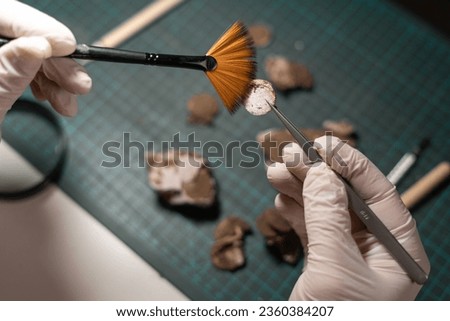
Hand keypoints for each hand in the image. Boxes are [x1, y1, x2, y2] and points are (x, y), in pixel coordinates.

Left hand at [0, 0, 91, 121]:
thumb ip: (7, 72)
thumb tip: (37, 45)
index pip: (2, 14)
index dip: (38, 27)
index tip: (68, 46)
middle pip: (18, 36)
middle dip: (55, 62)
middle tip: (79, 84)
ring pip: (26, 55)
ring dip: (55, 79)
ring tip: (69, 103)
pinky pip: (22, 69)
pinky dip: (44, 85)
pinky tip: (54, 99)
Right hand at [267, 135, 429, 299]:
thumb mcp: (335, 269)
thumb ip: (328, 217)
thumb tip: (323, 173)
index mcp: (398, 252)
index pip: (380, 194)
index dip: (352, 165)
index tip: (323, 145)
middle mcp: (378, 250)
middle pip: (348, 197)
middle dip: (316, 174)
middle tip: (287, 155)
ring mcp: (350, 254)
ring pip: (325, 208)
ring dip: (299, 188)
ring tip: (274, 172)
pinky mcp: (326, 260)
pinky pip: (311, 226)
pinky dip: (294, 209)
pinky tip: (280, 197)